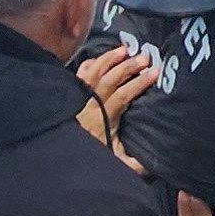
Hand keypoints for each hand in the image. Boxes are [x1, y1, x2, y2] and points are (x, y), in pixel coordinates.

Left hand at [76, 45, 156, 174]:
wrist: (60, 158)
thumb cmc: (90, 159)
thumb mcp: (115, 165)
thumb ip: (134, 165)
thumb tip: (151, 163)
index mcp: (102, 119)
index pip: (123, 96)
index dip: (139, 83)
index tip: (154, 73)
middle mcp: (88, 105)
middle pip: (109, 80)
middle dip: (127, 67)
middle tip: (144, 57)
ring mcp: (78, 99)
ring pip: (92, 73)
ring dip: (109, 60)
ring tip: (124, 50)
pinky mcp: (71, 96)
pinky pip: (79, 75)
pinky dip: (90, 64)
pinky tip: (101, 58)